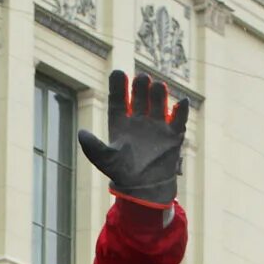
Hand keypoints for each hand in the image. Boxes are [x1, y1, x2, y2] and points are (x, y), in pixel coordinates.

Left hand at [77, 70, 186, 204]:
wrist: (144, 190)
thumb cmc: (122, 174)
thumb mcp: (105, 160)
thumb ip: (93, 147)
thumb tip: (81, 133)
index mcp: (120, 122)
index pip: (118, 98)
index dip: (118, 85)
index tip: (118, 73)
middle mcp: (138, 119)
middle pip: (139, 95)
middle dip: (141, 86)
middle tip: (142, 79)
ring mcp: (156, 125)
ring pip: (158, 102)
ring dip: (158, 93)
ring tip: (158, 87)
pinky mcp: (172, 135)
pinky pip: (179, 119)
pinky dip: (182, 110)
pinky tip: (182, 102)